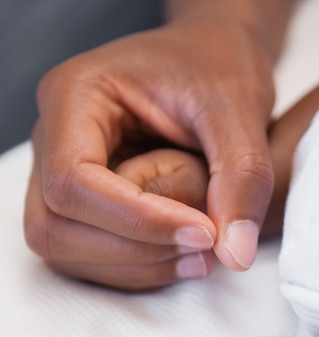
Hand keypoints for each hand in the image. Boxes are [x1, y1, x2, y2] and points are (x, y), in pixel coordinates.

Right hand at [24, 15, 275, 289]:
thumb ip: (242, 176)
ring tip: (201, 257)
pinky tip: (184, 257)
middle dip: (132, 251)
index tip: (204, 233)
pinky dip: (137, 269)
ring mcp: (60, 175)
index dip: (136, 221)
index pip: (73, 182)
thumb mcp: (238, 106)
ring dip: (134, 267)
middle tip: (204, 249)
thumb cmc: (216, 65)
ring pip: (65, 249)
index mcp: (74, 96)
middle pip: (54, 226)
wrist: (209, 61)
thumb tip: (235, 255)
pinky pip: (89, 257)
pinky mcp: (83, 204)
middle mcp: (53, 139)